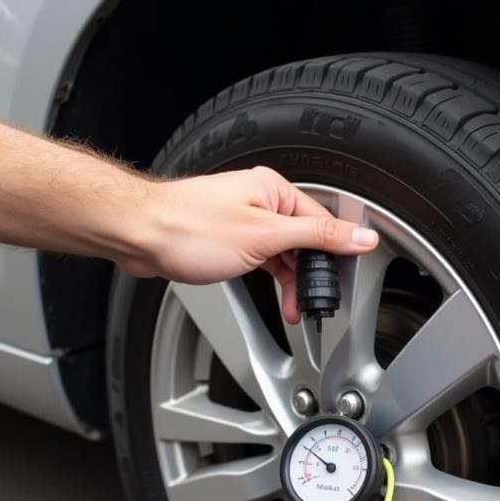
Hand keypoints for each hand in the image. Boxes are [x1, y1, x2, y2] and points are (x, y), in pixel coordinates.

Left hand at [118, 167, 378, 323]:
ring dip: (291, 283)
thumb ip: (317, 237)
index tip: (343, 280)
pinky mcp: (230, 239)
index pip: (323, 222)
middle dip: (311, 276)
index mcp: (275, 190)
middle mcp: (261, 201)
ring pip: (284, 254)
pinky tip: (276, 297)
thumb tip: (360, 236)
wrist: (139, 235)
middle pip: (305, 240)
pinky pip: (264, 259)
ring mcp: (244, 221)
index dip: (336, 254)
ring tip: (295, 309)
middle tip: (314, 304)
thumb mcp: (265, 237)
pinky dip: (272, 279)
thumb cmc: (190, 228)